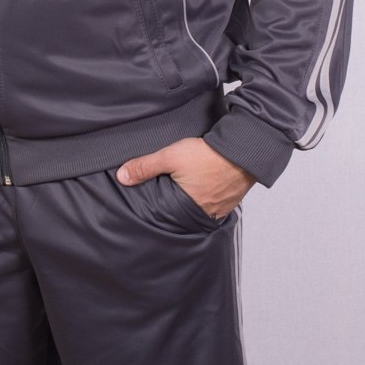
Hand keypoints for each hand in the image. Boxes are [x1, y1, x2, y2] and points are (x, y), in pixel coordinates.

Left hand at [116, 136, 255, 218]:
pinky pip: (215, 203)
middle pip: (184, 213)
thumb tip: (122, 177)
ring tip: (185, 190)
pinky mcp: (231, 199)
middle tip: (168, 196)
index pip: (168, 215)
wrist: (242, 149)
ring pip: (200, 208)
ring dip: (193, 200)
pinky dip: (208, 196)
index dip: (159, 209)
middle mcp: (206, 213)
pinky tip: (204, 185)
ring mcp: (221, 208)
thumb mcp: (170, 156)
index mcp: (188, 209)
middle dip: (176, 206)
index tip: (152, 204)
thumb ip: (145, 166)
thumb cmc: (207, 155)